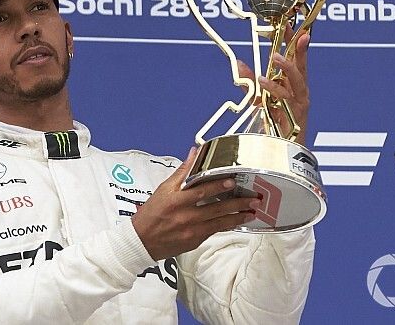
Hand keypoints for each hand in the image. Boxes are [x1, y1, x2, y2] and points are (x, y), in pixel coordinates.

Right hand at [131, 147, 259, 260]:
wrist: (141, 241)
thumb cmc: (151, 213)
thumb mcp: (163, 189)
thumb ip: (182, 172)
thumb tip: (195, 153)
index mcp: (176, 200)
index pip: (201, 191)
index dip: (217, 186)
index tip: (232, 181)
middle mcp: (185, 216)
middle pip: (216, 208)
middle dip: (237, 203)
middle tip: (253, 199)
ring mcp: (191, 230)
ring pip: (219, 223)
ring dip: (237, 217)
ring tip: (252, 212)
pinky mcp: (195, 241)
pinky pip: (215, 231)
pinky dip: (227, 225)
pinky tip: (237, 221)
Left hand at [238, 27, 309, 144]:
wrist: (286, 149)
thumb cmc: (279, 124)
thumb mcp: (262, 98)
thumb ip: (251, 82)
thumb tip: (240, 65)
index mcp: (295, 84)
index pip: (298, 59)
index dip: (297, 43)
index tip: (294, 26)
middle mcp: (301, 90)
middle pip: (302, 65)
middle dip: (299, 48)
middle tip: (293, 33)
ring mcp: (300, 101)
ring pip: (297, 79)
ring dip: (286, 66)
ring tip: (274, 57)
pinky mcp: (296, 113)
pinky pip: (284, 97)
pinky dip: (273, 87)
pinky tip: (263, 81)